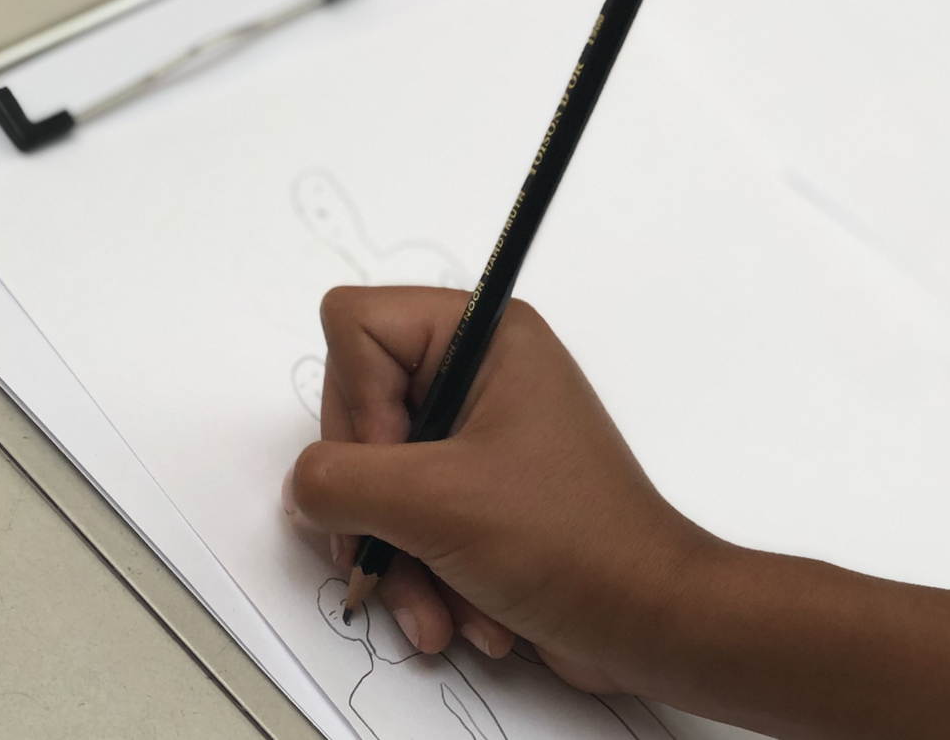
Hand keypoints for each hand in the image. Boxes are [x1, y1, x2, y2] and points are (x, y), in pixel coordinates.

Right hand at [282, 286, 721, 695]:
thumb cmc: (571, 543)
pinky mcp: (476, 491)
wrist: (646, 623)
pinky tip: (454, 614)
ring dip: (398, 556)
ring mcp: (477, 435)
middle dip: (373, 504)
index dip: (356, 402)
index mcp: (484, 337)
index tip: (398, 466)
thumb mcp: (433, 502)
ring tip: (436, 607)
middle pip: (357, 411)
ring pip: (376, 479)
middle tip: (400, 547)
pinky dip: (421, 573)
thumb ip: (338, 480)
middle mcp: (477, 374)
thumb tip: (303, 487)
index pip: (355, 326)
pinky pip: (407, 519)